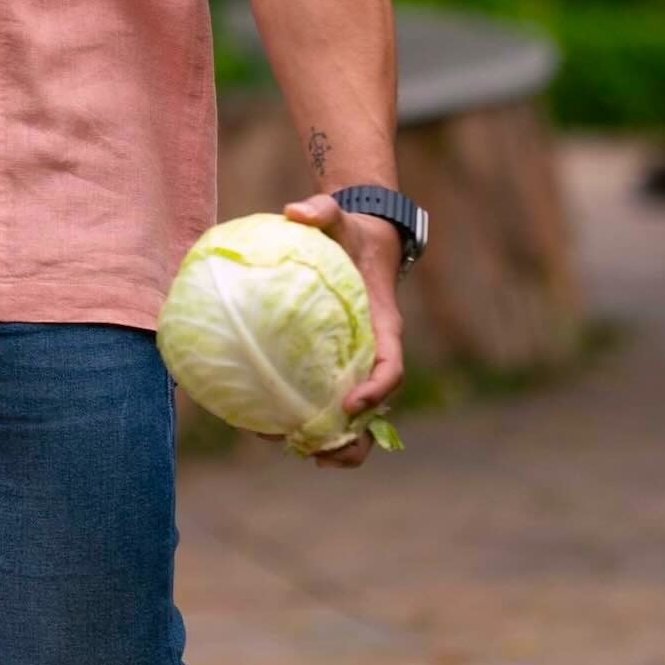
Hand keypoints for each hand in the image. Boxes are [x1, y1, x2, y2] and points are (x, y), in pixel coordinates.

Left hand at [257, 192, 406, 469]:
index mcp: (384, 327)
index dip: (377, 390)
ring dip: (334, 441)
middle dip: (357, 437)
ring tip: (300, 454)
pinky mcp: (334, 363)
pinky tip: (273, 427)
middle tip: (325, 455)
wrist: (357, 241)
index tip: (351, 403)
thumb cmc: (348, 231)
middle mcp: (373, 352)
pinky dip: (309, 417)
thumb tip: (294, 211)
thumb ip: (322, 210)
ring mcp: (355, 362)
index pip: (391, 368)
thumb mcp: (339, 216)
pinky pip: (325, 396)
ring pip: (354, 415)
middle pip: (377, 409)